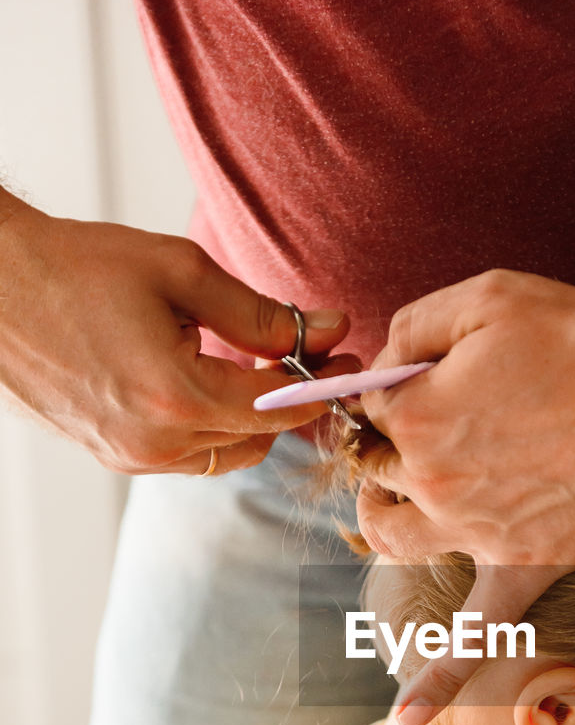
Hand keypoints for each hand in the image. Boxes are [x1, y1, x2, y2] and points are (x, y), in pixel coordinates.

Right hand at [0, 194, 353, 473]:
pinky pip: (189, 454)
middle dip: (291, 402)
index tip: (346, 358)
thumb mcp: (180, 273)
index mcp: (176, 396)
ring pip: (226, 452)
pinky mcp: (116, 456)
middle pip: (259, 439)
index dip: (321, 383)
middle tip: (306, 355)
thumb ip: (260, 313)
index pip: (279, 407)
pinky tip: (207, 381)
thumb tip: (326, 329)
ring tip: (254, 363)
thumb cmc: (78, 267)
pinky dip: (212, 425)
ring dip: (251, 416)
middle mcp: (156, 442)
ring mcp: (133, 457)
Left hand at [358, 269, 574, 724]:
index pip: (370, 407)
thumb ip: (415, 325)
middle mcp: (434, 482)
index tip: (426, 376)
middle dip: (383, 445)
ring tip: (404, 504)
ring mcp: (476, 534)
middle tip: (418, 427)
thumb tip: (382, 362)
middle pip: (374, 472)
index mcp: (417, 415)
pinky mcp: (525, 570)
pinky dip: (440, 678)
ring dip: (384, 519)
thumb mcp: (488, 296)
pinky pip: (477, 638)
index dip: (393, 386)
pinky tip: (408, 718)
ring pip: (395, 539)